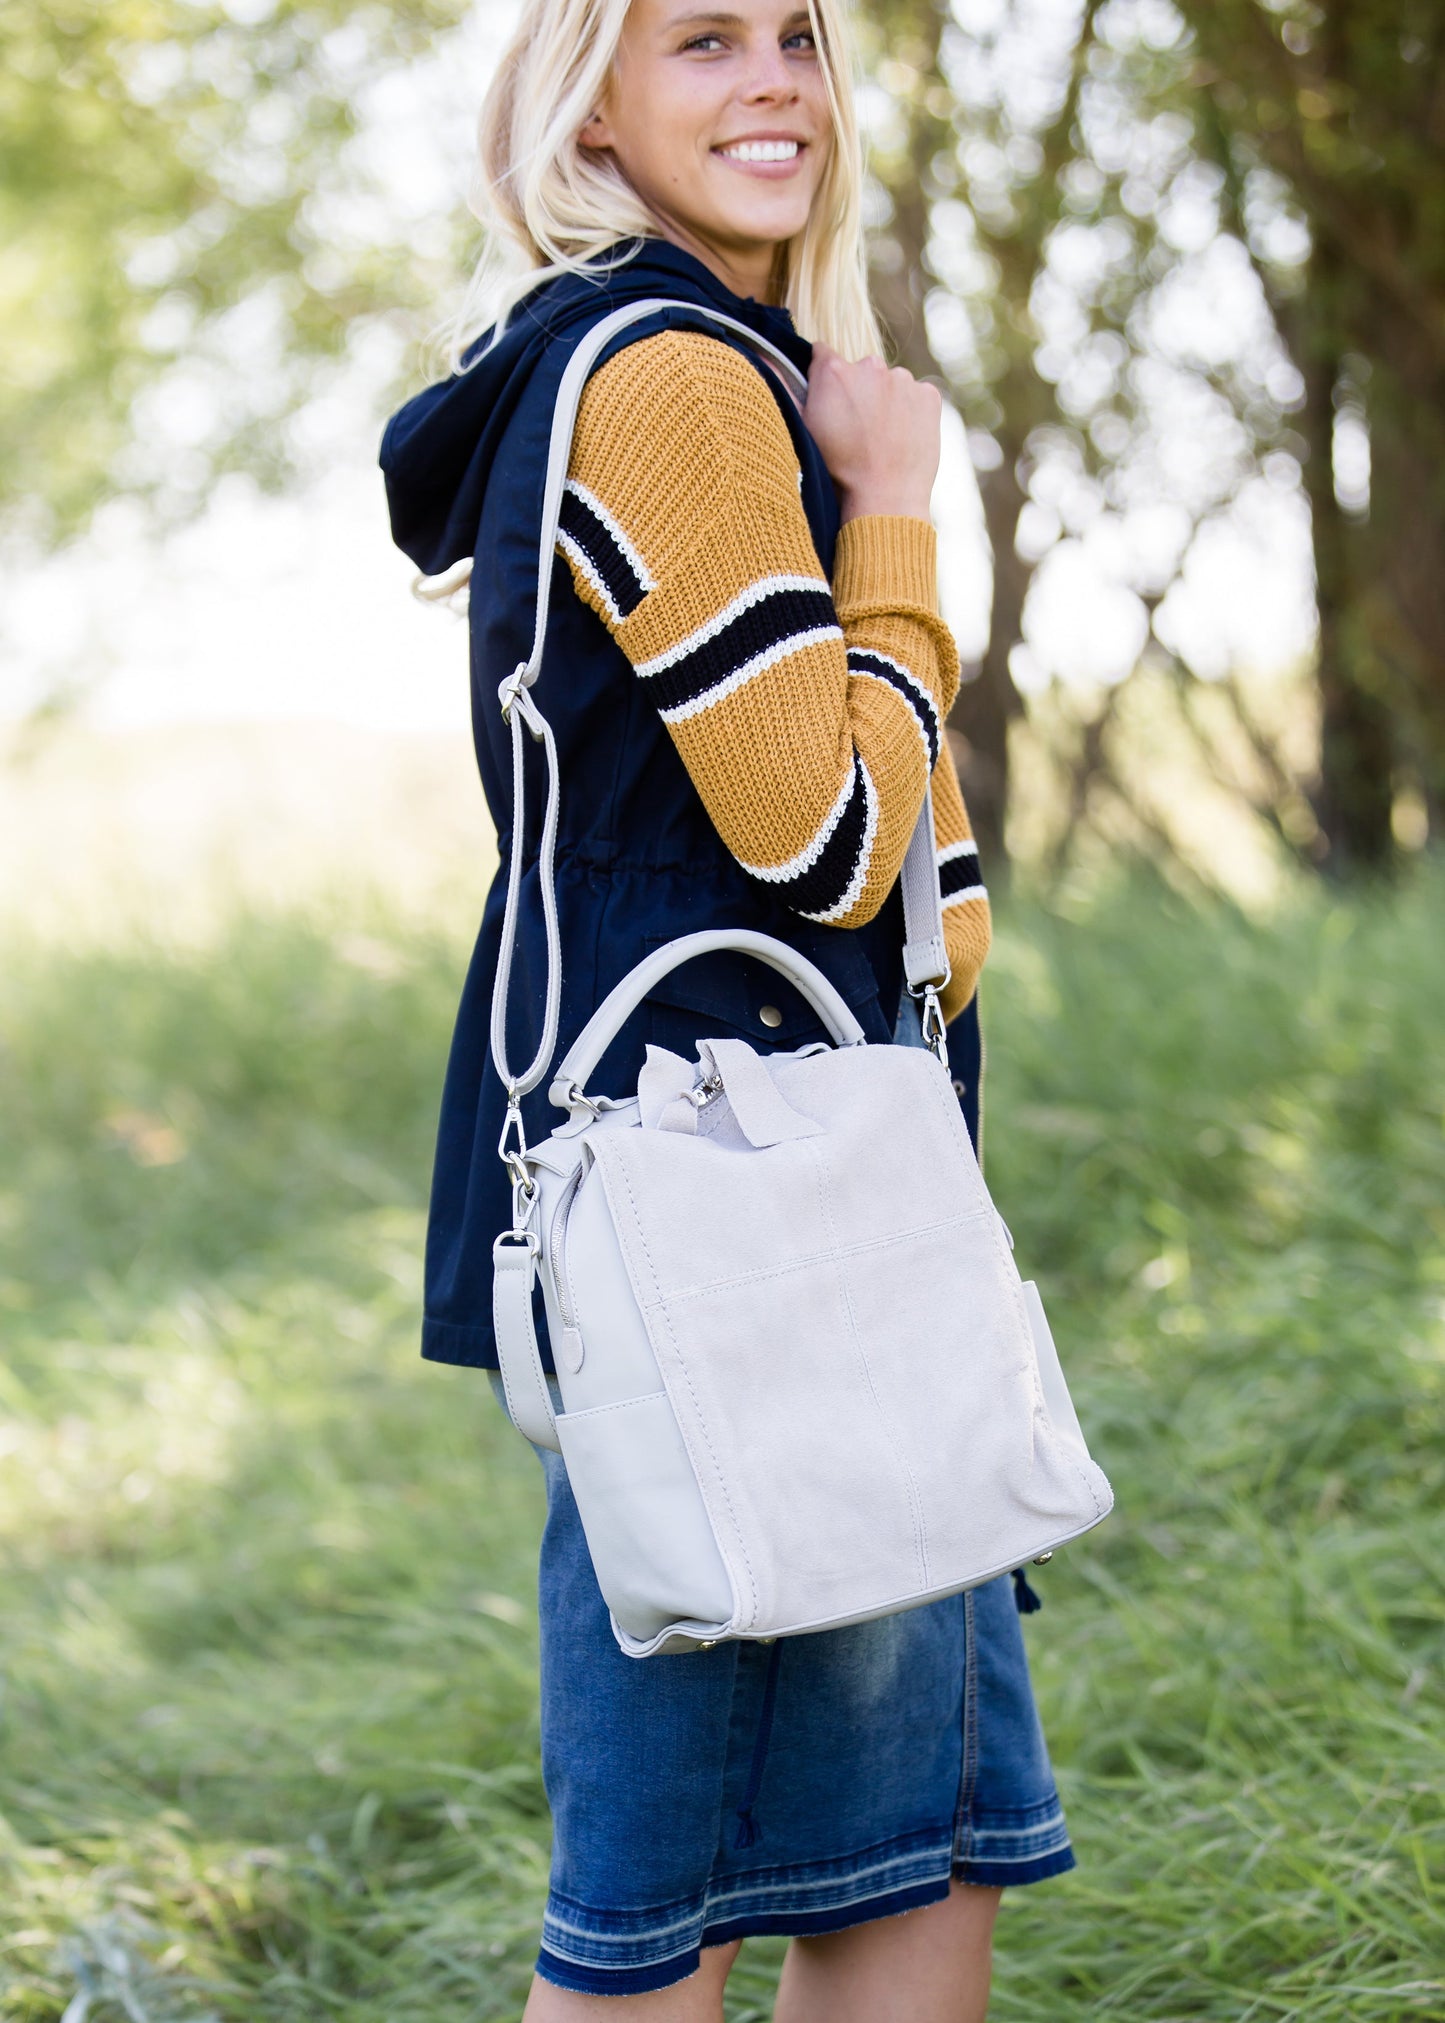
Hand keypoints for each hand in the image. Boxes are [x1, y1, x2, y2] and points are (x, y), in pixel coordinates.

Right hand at [802, 345, 941, 523]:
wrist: (884, 498)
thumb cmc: (837, 470)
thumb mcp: (802, 429)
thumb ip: (785, 389)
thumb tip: (762, 357)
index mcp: (834, 371)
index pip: (823, 355)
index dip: (824, 379)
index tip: (829, 401)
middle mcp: (870, 366)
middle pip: (860, 371)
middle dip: (858, 391)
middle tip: (858, 429)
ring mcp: (903, 380)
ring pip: (891, 384)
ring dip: (887, 402)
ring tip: (882, 439)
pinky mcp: (928, 396)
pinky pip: (918, 396)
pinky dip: (912, 412)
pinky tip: (903, 438)